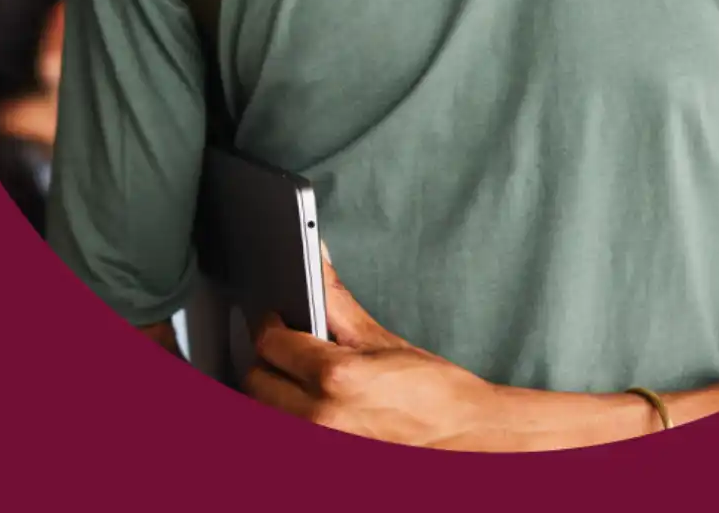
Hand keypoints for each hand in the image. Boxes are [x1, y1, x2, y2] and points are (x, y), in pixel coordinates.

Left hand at [242, 246, 505, 447]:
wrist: (462, 434)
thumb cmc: (431, 390)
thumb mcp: (379, 338)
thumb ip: (336, 299)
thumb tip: (315, 256)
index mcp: (335, 378)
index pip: (270, 344)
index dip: (270, 324)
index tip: (276, 318)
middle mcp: (320, 419)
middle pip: (256, 382)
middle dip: (267, 360)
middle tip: (287, 346)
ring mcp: (319, 448)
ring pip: (264, 413)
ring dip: (273, 391)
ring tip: (297, 377)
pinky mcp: (323, 463)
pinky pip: (285, 435)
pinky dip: (287, 418)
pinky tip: (307, 406)